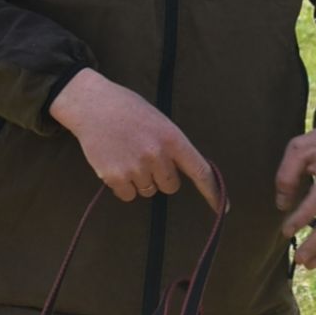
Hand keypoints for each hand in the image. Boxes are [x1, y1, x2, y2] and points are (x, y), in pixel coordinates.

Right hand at [50, 69, 216, 204]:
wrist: (92, 105)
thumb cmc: (127, 109)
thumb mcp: (158, 121)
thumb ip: (171, 145)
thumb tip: (181, 171)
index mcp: (172, 138)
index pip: (199, 170)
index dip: (212, 192)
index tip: (223, 209)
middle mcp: (157, 155)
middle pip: (170, 186)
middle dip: (161, 177)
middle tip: (145, 157)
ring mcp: (135, 168)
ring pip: (148, 191)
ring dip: (140, 180)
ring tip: (126, 155)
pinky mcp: (115, 177)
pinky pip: (128, 195)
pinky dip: (123, 186)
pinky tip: (115, 164)